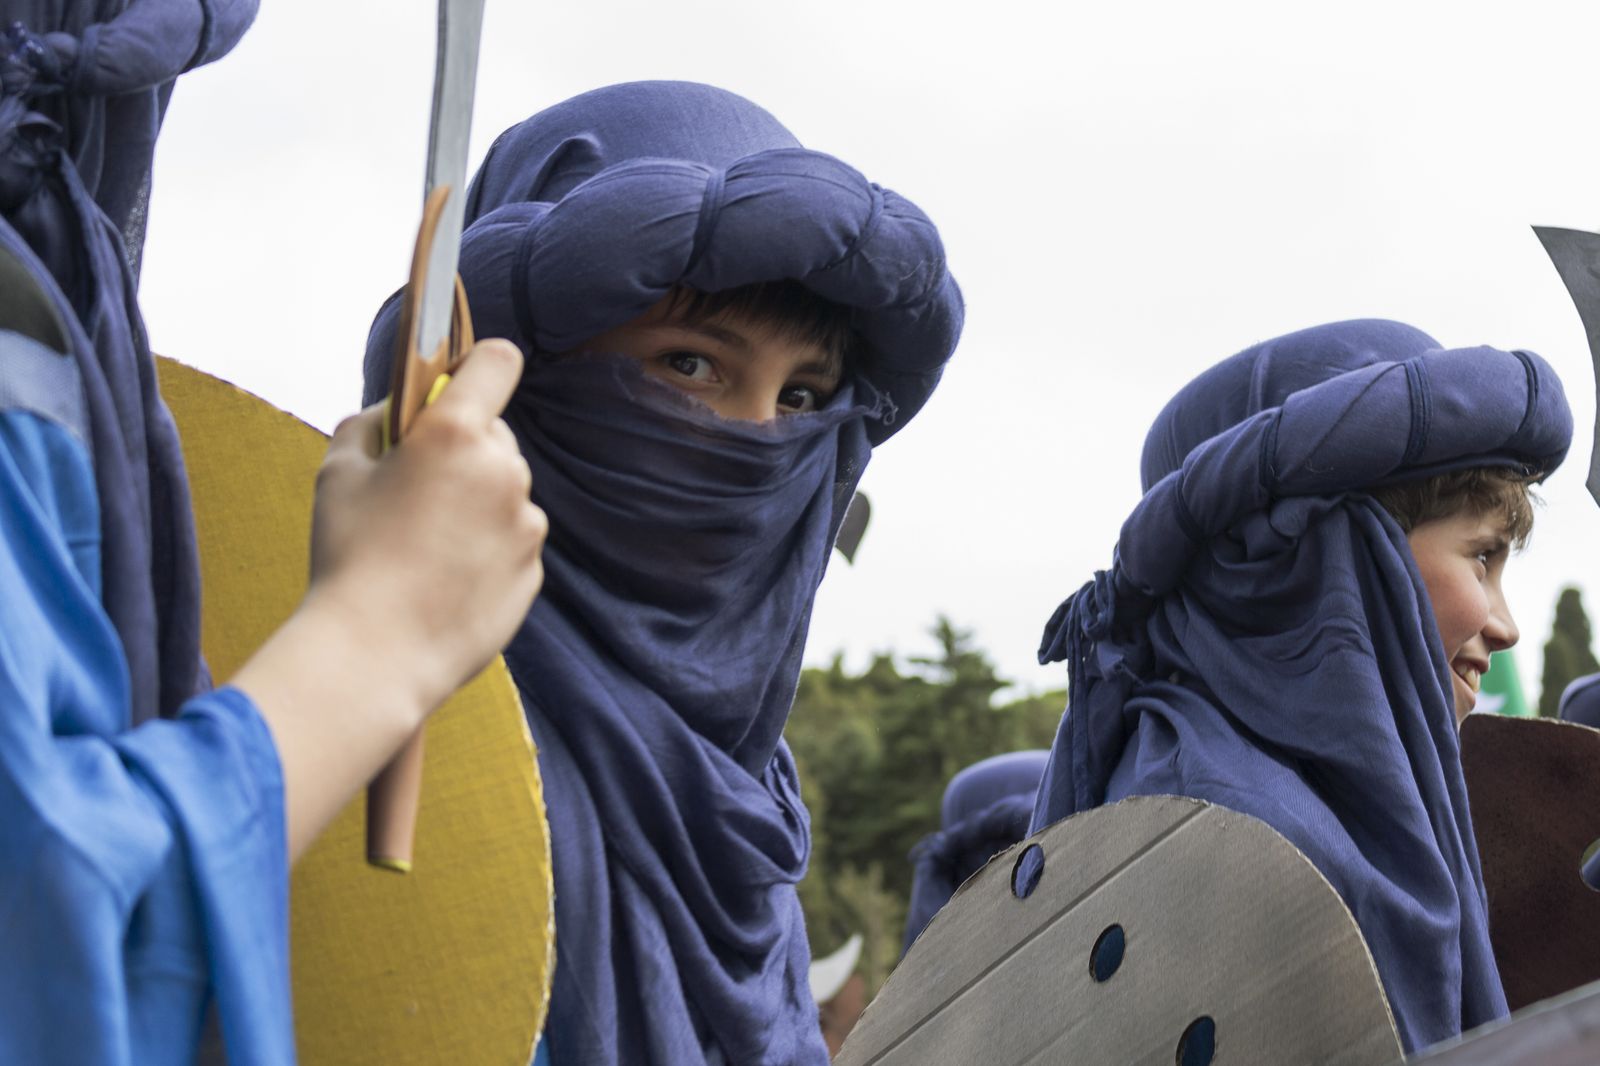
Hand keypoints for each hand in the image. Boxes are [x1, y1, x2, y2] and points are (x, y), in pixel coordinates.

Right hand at [307, 338, 545, 717]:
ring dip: (475, 502)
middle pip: (493, 435)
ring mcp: (526, 525)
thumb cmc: (348, 557)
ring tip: (422, 544)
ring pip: (504, 492)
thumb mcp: (336, 472)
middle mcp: (504, 472)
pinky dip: (486, 550)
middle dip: (461, 448)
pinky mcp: (533, 572)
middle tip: (414, 485)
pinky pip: (511, 542)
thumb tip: (391, 414)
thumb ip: (368, 424)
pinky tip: (441, 578)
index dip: (477, 364)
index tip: (455, 383)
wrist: (375, 655)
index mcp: (456, 434)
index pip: (496, 361)